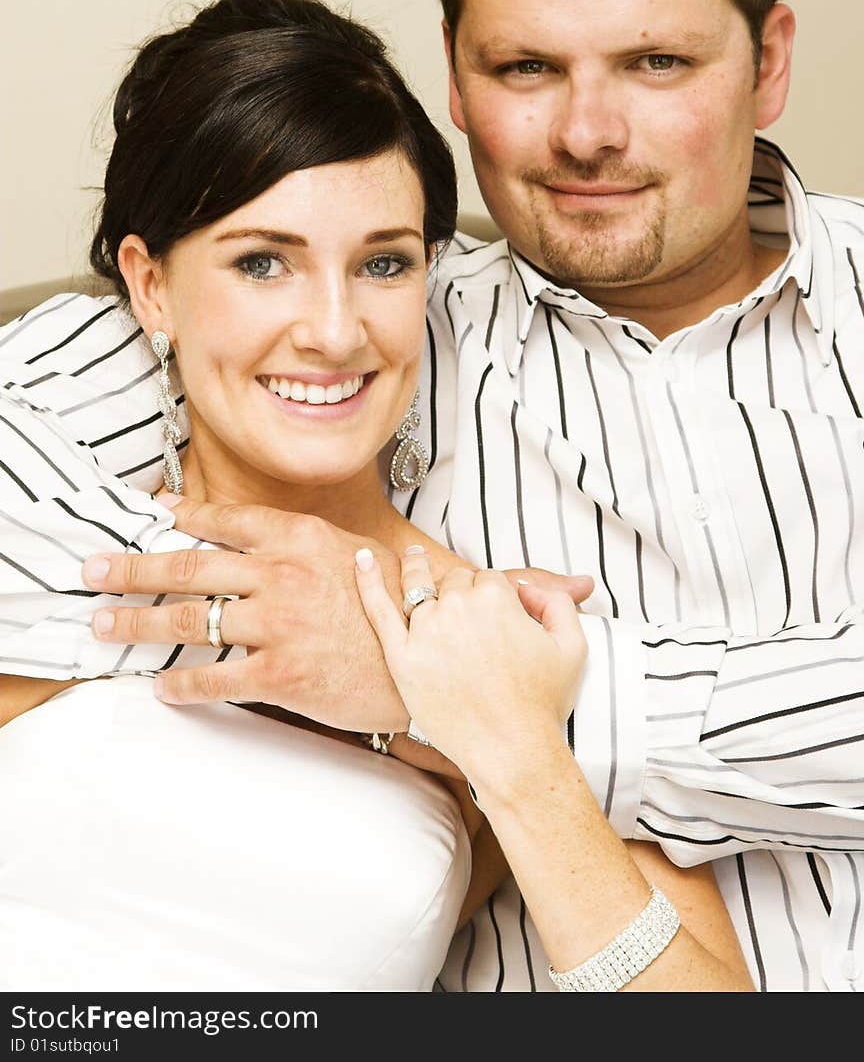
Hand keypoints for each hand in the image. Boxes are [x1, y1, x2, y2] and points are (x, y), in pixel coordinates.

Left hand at [83, 498, 408, 731]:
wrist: (434, 662)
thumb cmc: (400, 608)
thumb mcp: (356, 554)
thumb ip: (305, 545)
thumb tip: (263, 540)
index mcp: (302, 538)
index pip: (228, 520)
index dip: (183, 516)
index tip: (150, 514)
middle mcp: (283, 575)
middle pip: (189, 567)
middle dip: (132, 567)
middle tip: (93, 569)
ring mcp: (280, 625)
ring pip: (190, 620)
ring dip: (138, 621)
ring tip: (104, 622)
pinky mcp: (281, 676)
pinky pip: (216, 678)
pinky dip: (181, 683)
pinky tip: (160, 685)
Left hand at [355, 547, 586, 781]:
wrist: (512, 752)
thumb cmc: (543, 704)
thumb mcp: (573, 646)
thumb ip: (558, 603)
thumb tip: (529, 589)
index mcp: (497, 597)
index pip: (487, 579)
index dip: (492, 594)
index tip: (495, 611)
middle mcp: (458, 606)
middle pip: (454, 582)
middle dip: (460, 591)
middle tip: (463, 610)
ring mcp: (425, 631)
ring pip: (418, 588)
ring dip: (415, 568)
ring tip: (412, 558)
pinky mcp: (402, 658)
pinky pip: (379, 611)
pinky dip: (369, 581)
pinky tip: (361, 560)